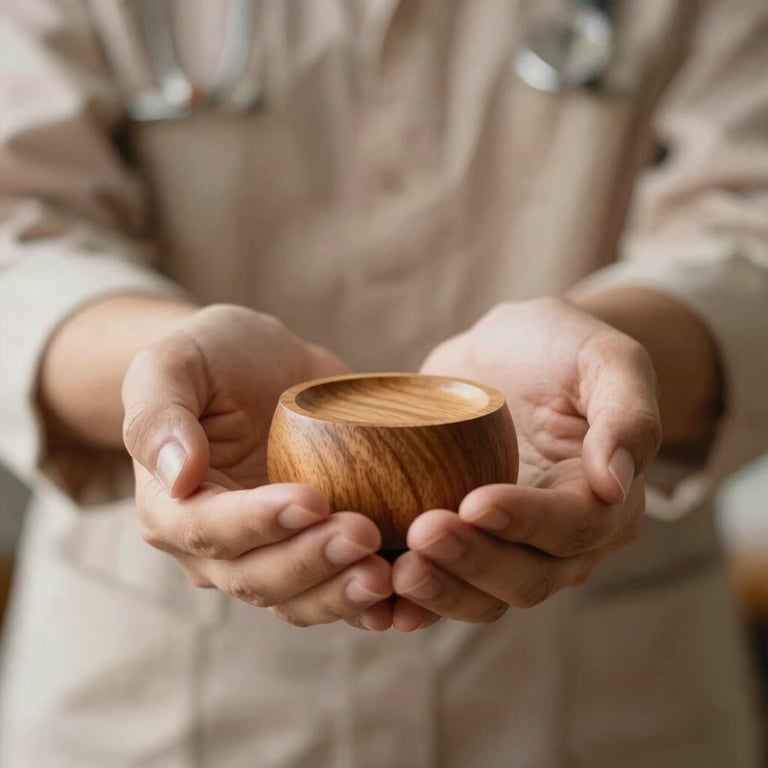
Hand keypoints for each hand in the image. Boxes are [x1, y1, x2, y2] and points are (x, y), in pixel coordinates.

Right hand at [122, 305, 392, 629]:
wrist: (262, 366)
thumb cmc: (213, 358)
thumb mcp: (172, 363)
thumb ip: (158, 415)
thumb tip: (177, 477)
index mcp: (172, 506)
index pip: (208, 529)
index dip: (259, 522)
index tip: (312, 499)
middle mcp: (214, 547)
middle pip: (257, 576)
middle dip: (311, 561)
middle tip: (364, 533)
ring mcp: (266, 555)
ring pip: (297, 599)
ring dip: (341, 593)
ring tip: (387, 573)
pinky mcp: (311, 550)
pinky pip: (335, 591)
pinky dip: (368, 602)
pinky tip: (405, 593)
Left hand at [392, 298, 661, 630]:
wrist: (506, 354)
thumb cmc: (561, 349)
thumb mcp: (607, 359)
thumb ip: (627, 415)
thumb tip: (616, 482)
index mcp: (605, 500)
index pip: (574, 527)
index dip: (527, 523)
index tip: (475, 502)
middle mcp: (561, 539)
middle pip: (528, 577)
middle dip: (475, 562)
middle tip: (423, 532)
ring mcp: (509, 547)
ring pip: (484, 596)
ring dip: (442, 591)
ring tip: (398, 569)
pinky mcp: (465, 542)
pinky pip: (444, 585)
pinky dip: (416, 602)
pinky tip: (383, 602)